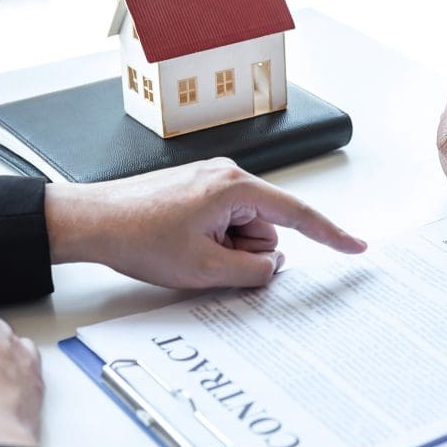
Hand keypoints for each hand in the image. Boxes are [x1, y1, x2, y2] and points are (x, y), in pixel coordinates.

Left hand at [44, 158, 366, 288]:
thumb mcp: (204, 269)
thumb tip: (272, 265)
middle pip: (268, 229)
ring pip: (246, 230)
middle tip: (207, 260)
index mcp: (235, 188)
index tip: (356, 247)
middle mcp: (228, 176)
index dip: (331, 235)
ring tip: (188, 250)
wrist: (90, 220)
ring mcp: (212, 182)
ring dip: (226, 249)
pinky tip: (182, 243)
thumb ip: (252, 270)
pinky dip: (213, 240)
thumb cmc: (137, 237)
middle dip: (247, 253)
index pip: (298, 215)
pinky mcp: (198, 191)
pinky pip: (225, 223)